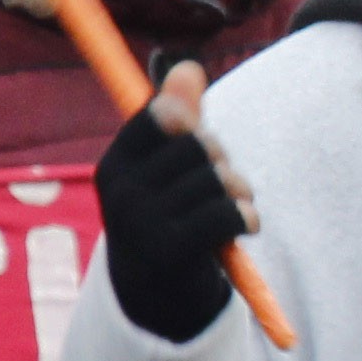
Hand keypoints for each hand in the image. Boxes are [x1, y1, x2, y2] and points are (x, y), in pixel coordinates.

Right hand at [96, 65, 257, 341]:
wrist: (157, 294)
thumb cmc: (167, 215)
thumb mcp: (167, 167)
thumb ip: (180, 118)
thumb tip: (189, 66)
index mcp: (115, 166)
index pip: (156, 115)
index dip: (184, 115)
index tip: (188, 126)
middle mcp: (122, 194)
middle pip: (196, 145)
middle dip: (220, 157)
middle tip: (222, 177)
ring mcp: (143, 225)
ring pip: (217, 180)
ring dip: (239, 190)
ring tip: (234, 205)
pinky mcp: (172, 252)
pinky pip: (227, 214)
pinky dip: (246, 217)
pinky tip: (244, 226)